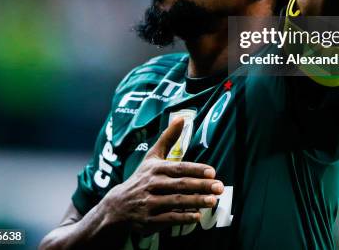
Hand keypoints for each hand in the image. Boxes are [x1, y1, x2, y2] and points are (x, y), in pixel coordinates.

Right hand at [102, 118, 223, 235]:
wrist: (118, 205)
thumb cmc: (141, 178)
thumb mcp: (152, 157)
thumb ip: (168, 138)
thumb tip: (181, 118)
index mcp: (156, 169)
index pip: (179, 168)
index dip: (196, 169)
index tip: (212, 172)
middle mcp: (152, 185)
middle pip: (180, 185)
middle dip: (201, 186)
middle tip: (219, 187)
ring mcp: (150, 203)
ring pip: (176, 202)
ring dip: (195, 201)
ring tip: (212, 201)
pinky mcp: (149, 220)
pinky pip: (168, 219)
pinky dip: (183, 218)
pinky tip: (197, 216)